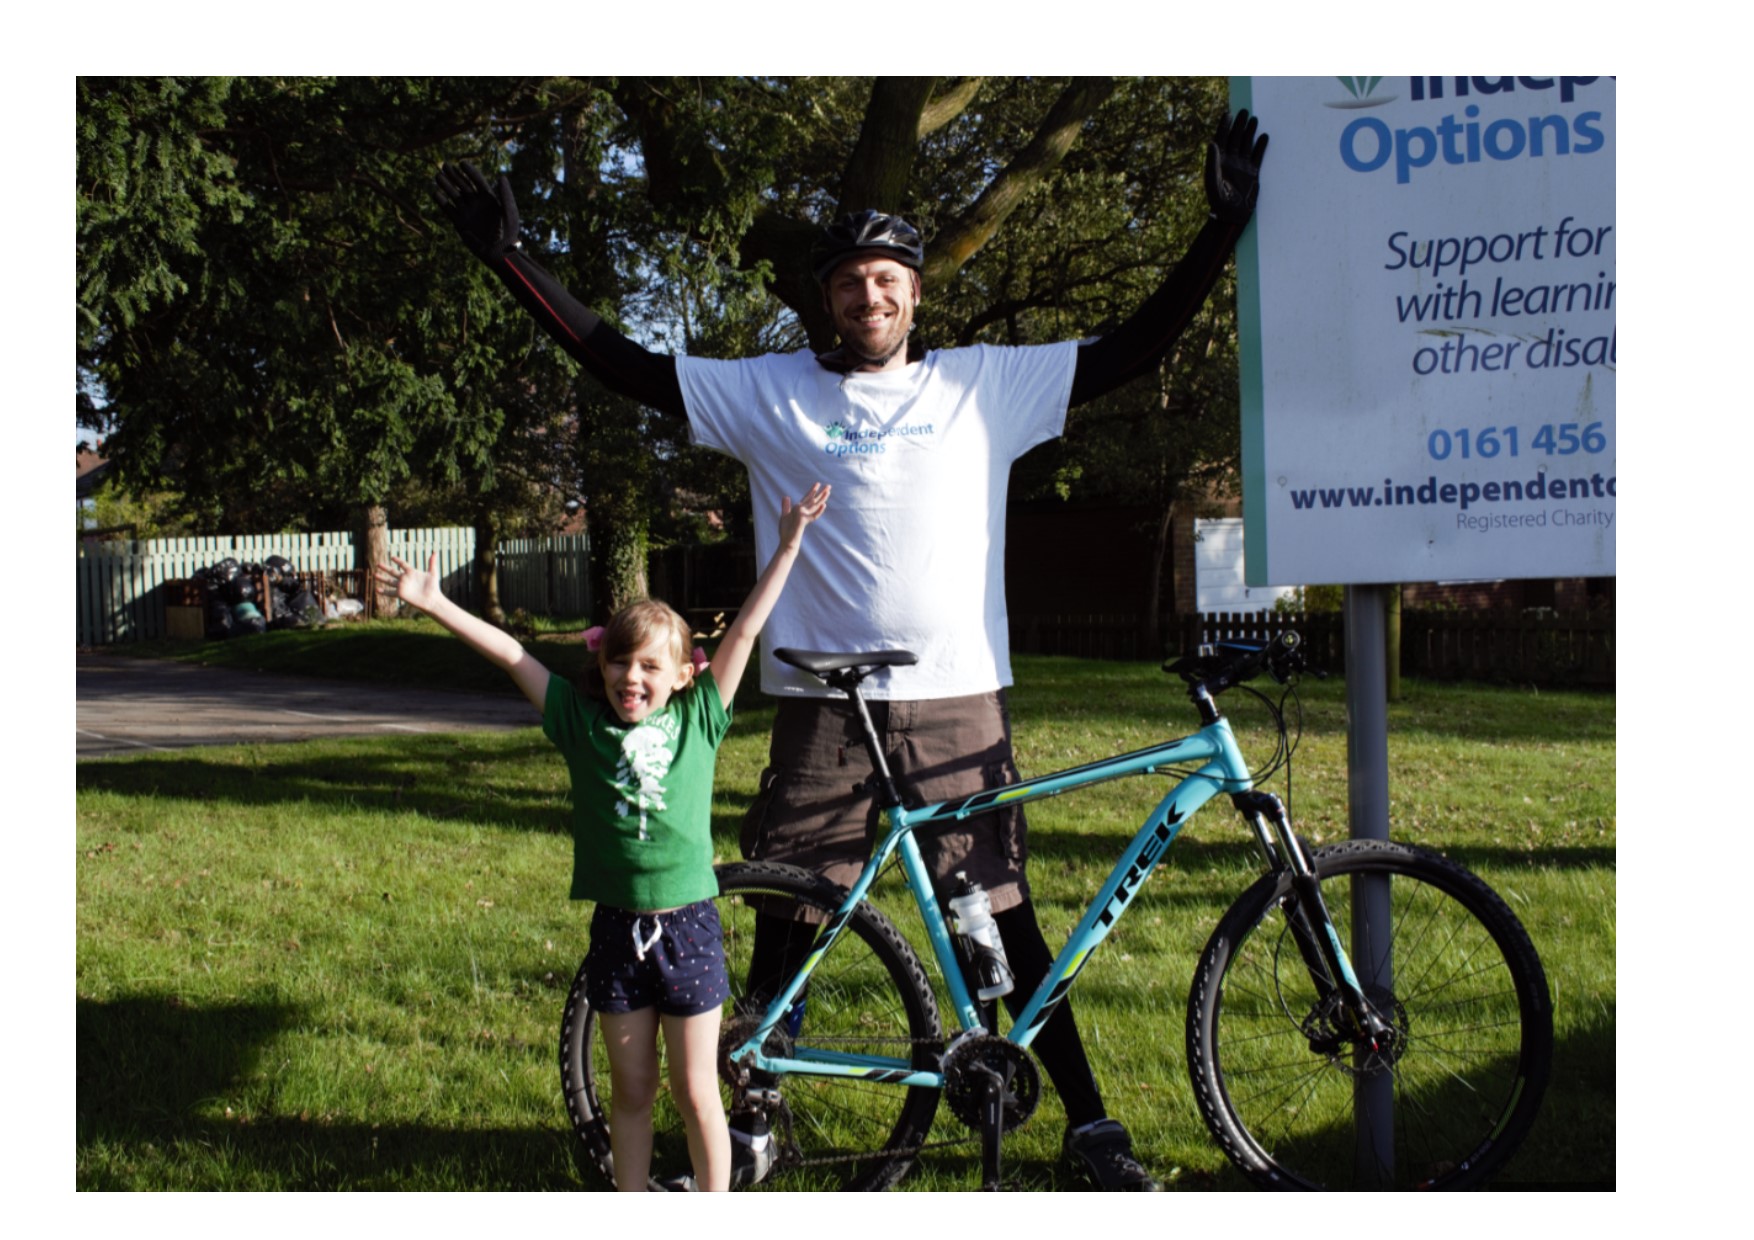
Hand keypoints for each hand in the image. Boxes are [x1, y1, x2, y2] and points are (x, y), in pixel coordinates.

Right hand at [374, 553, 445, 612]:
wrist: (432, 599)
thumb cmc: (433, 587)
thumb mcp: (433, 573)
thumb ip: (432, 563)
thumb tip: (435, 552)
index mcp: (411, 572)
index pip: (403, 565)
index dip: (398, 561)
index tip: (392, 557)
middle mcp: (405, 579)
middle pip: (393, 572)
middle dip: (385, 568)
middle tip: (378, 564)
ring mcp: (402, 586)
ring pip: (389, 581)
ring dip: (382, 578)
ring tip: (374, 575)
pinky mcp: (400, 594)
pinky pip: (390, 592)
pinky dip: (383, 591)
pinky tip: (377, 589)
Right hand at [431, 161, 519, 262]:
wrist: (499, 252)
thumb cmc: (508, 232)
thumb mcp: (509, 212)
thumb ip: (505, 195)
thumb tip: (501, 177)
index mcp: (489, 198)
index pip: (478, 181)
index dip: (470, 171)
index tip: (462, 163)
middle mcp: (477, 203)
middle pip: (464, 185)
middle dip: (454, 175)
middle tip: (444, 165)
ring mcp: (468, 212)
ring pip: (454, 195)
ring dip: (446, 185)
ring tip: (437, 176)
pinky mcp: (459, 222)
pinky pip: (449, 209)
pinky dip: (442, 202)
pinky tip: (435, 193)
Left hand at [777, 482, 830, 550]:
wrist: (786, 542)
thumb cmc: (786, 531)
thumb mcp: (784, 516)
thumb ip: (786, 506)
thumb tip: (786, 496)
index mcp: (799, 510)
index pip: (807, 498)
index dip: (812, 490)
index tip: (818, 483)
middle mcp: (804, 512)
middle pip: (814, 500)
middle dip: (821, 493)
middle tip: (829, 486)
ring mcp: (805, 516)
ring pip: (815, 506)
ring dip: (822, 499)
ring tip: (828, 492)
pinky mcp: (804, 521)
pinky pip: (813, 515)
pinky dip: (819, 511)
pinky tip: (824, 505)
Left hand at [1204, 109, 1268, 225]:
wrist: (1232, 215)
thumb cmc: (1219, 200)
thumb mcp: (1213, 181)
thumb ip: (1212, 162)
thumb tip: (1212, 143)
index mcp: (1219, 161)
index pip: (1221, 139)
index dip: (1224, 126)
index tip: (1228, 114)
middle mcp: (1230, 161)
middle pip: (1235, 138)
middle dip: (1239, 125)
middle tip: (1244, 111)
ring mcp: (1242, 166)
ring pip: (1246, 144)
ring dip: (1250, 132)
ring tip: (1254, 119)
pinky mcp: (1252, 172)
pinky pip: (1257, 156)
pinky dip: (1261, 147)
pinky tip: (1265, 136)